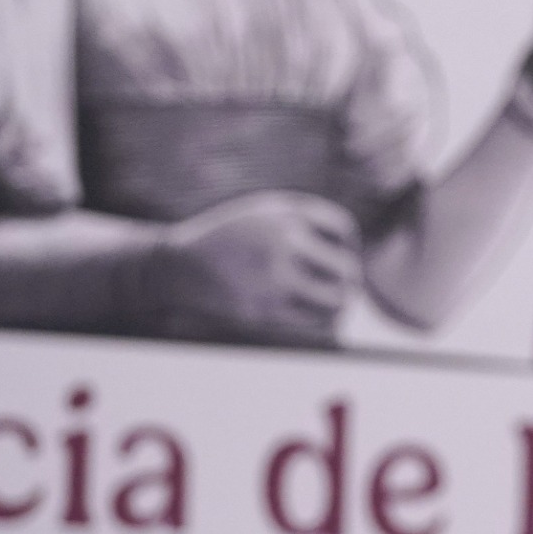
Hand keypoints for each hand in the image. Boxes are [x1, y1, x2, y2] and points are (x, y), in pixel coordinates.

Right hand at [151, 191, 361, 343]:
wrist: (180, 265)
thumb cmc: (231, 237)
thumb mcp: (267, 212)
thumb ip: (307, 220)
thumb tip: (352, 249)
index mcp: (286, 214)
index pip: (344, 230)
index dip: (349, 246)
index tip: (340, 255)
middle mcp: (283, 242)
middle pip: (345, 268)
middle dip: (349, 279)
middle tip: (345, 286)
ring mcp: (273, 277)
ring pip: (335, 299)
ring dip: (341, 304)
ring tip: (338, 305)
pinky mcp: (262, 308)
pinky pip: (312, 321)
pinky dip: (324, 322)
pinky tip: (322, 320)